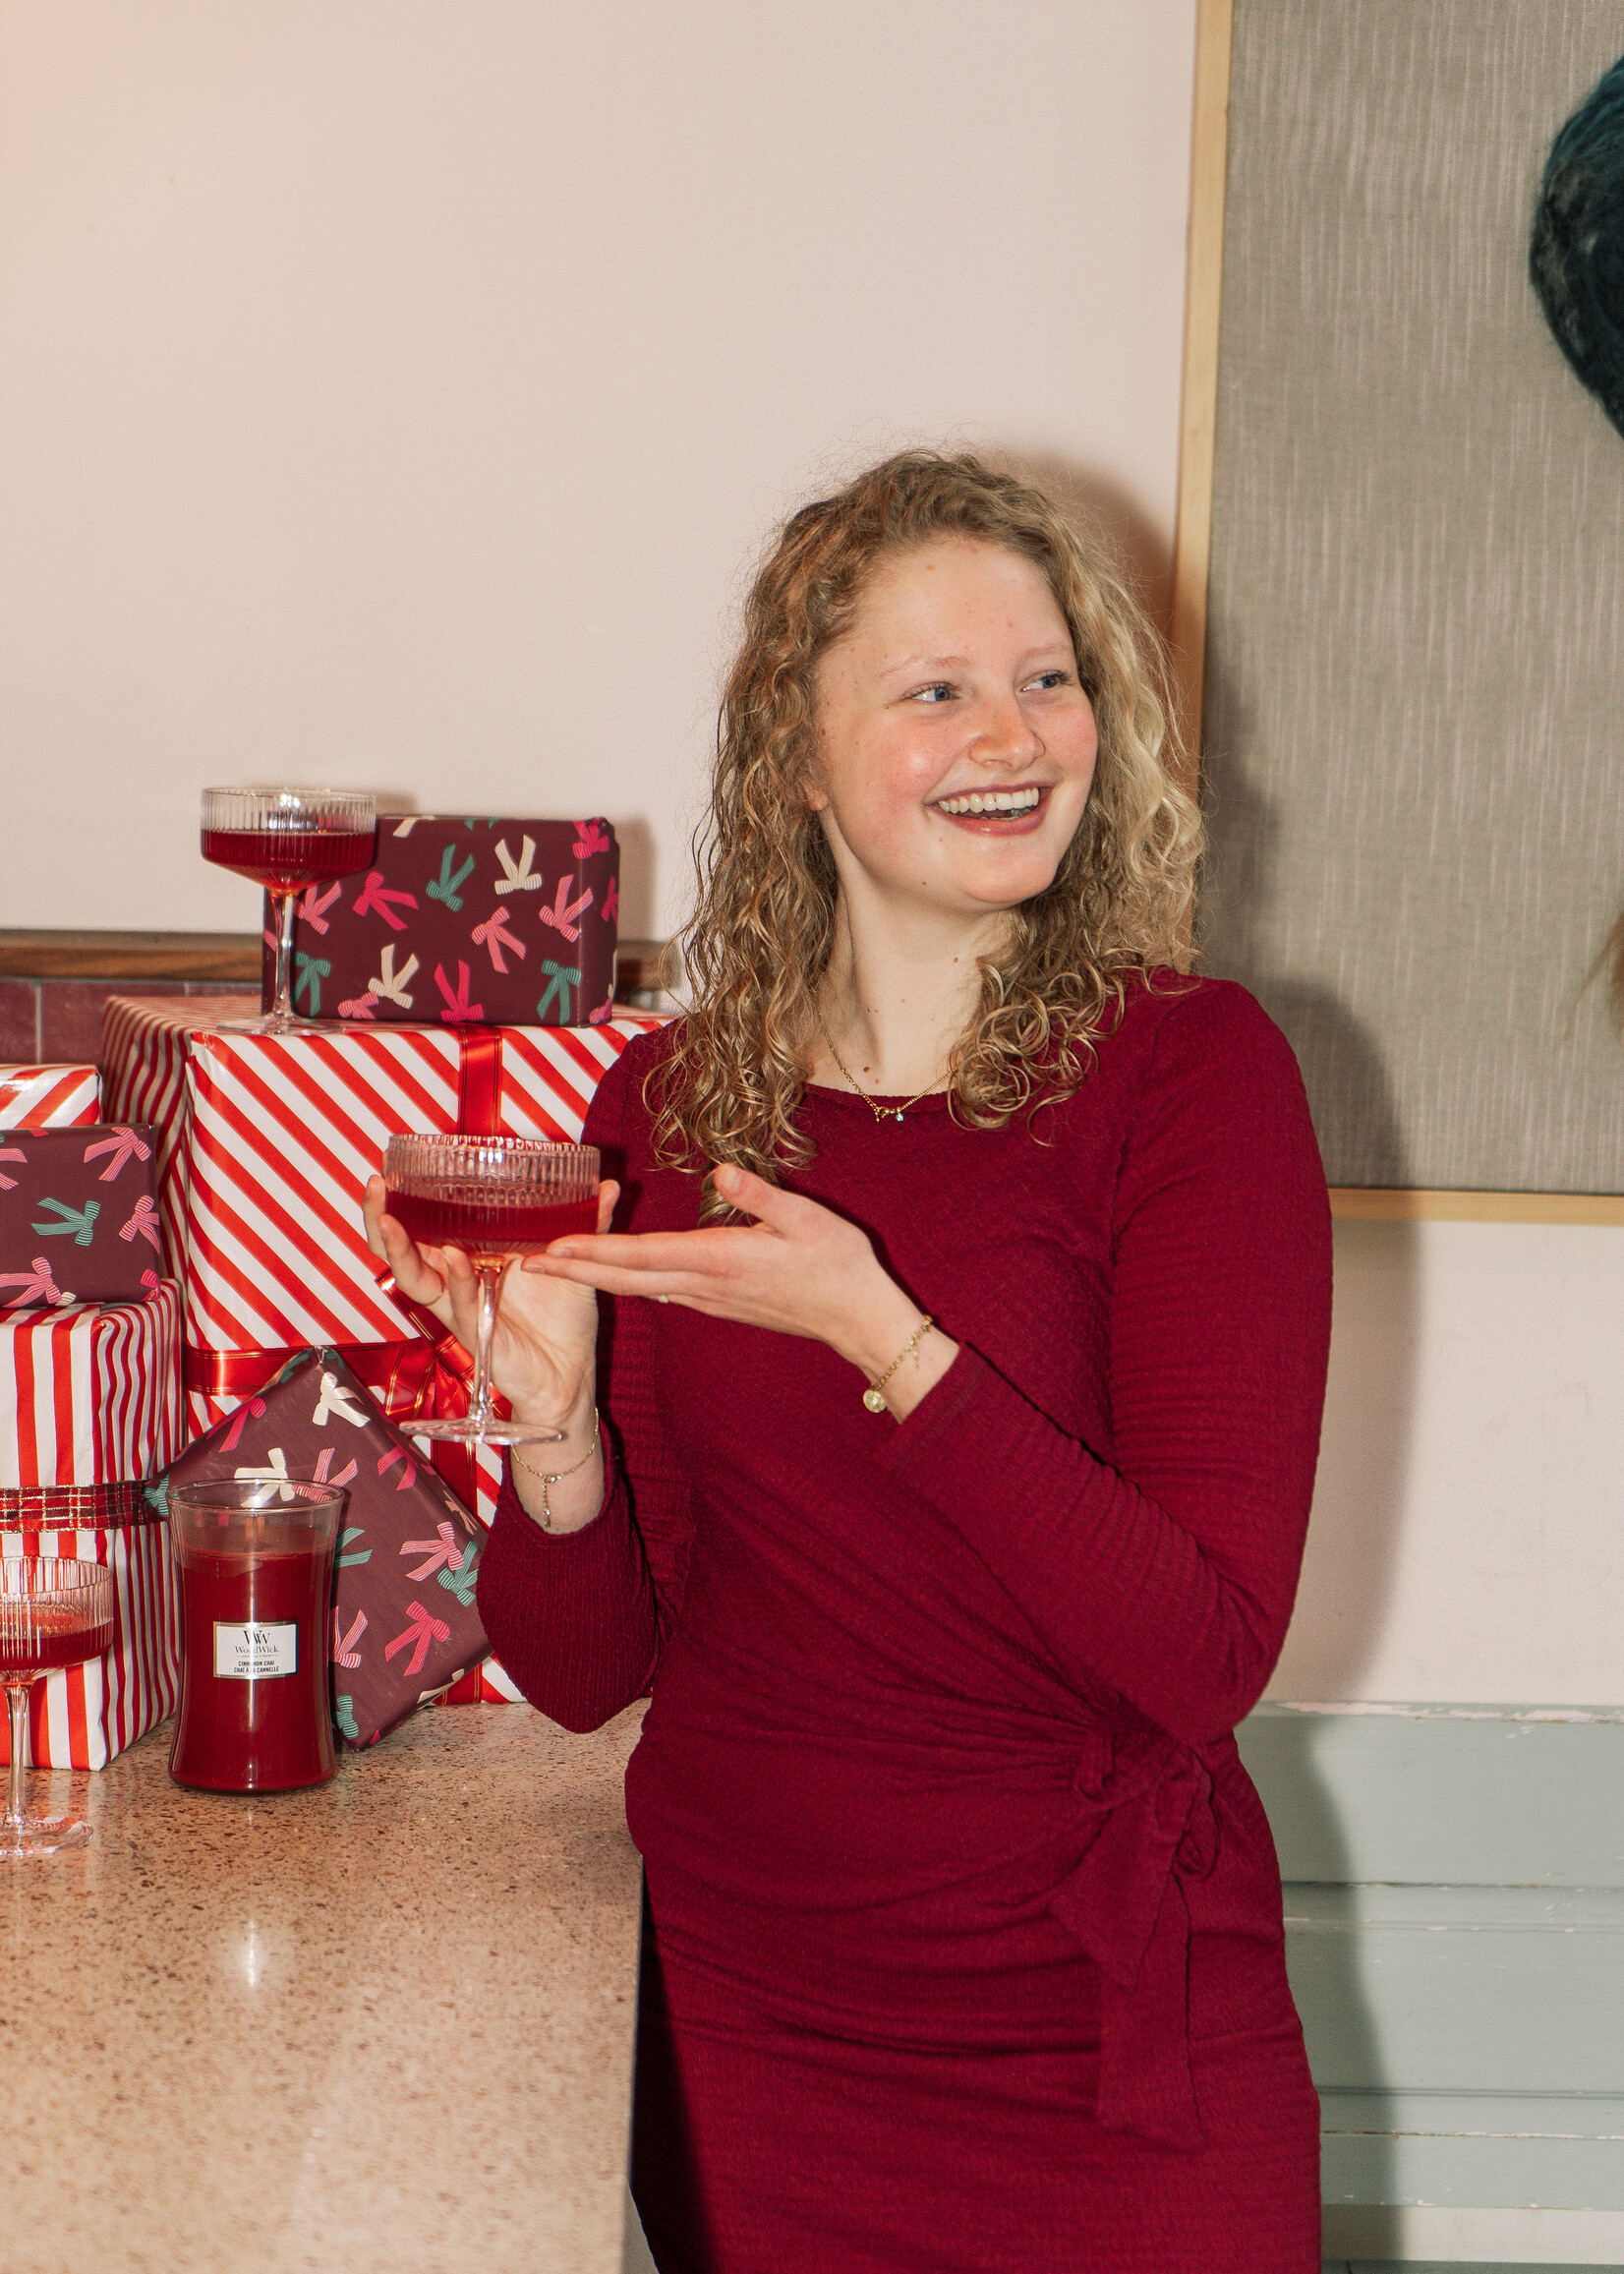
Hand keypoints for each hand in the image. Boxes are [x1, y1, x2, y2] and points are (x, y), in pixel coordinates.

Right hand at [361, 1173, 620, 1430]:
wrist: (572, 1373)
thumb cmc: (563, 1318)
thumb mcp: (574, 1261)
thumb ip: (588, 1223)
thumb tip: (611, 1184)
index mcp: (468, 1257)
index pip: (420, 1225)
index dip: (399, 1199)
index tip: (389, 1166)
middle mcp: (454, 1280)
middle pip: (398, 1249)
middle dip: (380, 1218)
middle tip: (375, 1186)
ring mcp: (459, 1307)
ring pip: (413, 1277)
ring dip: (400, 1247)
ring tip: (391, 1219)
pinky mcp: (473, 1333)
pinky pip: (457, 1304)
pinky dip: (456, 1280)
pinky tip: (454, 1257)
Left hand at [526, 1164, 956, 1405]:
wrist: (860, 1320)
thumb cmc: (838, 1265)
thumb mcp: (807, 1218)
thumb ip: (760, 1195)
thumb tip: (720, 1170)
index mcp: (718, 1259)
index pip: (639, 1256)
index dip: (591, 1251)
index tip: (549, 1250)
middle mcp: (704, 1285)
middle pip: (624, 1278)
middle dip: (574, 1270)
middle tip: (526, 1264)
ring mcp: (710, 1300)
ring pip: (639, 1288)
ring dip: (596, 1277)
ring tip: (560, 1268)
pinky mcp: (720, 1305)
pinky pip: (661, 1292)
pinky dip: (628, 1283)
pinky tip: (618, 1278)